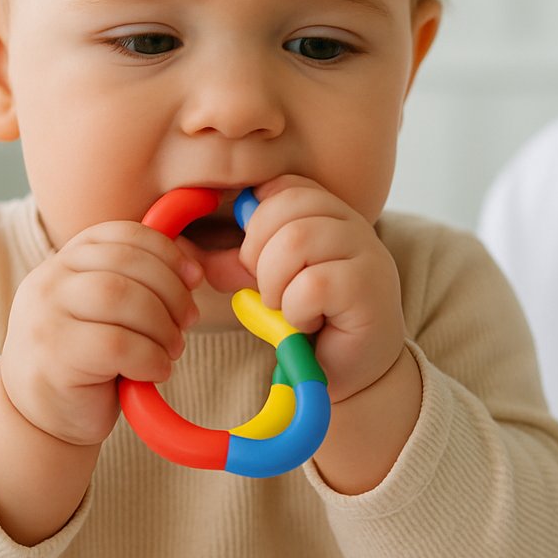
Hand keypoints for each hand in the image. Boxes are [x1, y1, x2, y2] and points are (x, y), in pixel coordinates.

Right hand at [0, 221, 202, 446]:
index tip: (193, 277)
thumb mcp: (105, 312)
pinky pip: (118, 344)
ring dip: (162, 325)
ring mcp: (46, 316)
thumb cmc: (86, 363)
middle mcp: (49, 281)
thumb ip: (135, 284)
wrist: (39, 418)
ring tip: (171, 349)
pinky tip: (155, 370)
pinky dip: (150, 357)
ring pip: (121, 297)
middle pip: (126, 263)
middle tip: (186, 321)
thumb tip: (190, 271)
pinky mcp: (55, 355)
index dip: (165, 250)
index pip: (121, 234)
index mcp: (65, 261)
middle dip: (171, 291)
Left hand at [238, 175, 404, 402]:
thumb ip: (237, 263)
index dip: (256, 221)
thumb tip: (188, 250)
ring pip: (297, 241)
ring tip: (286, 307)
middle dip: (257, 254)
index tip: (255, 261)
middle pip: (286, 206)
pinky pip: (313, 285)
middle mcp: (353, 223)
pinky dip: (296, 310)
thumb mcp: (267, 284)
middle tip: (268, 291)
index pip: (283, 186)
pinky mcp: (369, 288)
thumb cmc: (312, 322)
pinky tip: (308, 324)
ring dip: (274, 284)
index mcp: (329, 212)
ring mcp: (367, 252)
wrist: (352, 371)